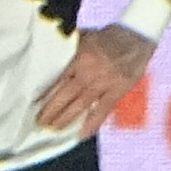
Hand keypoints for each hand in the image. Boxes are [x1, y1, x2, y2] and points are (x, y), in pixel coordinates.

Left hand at [33, 22, 152, 135]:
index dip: (44, 93)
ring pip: (80, 105)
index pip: (57, 79)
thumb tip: (48, 57)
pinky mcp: (118, 91)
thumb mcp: (85, 37)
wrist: (138, 35)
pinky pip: (103, 111)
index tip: (33, 103)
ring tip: (53, 129)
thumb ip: (68, 49)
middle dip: (50, 110)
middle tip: (38, 122)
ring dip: (65, 119)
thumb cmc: (109, 35)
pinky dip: (92, 124)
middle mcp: (89, 72)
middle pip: (65, 95)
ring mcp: (104, 83)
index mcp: (79, 57)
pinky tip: (82, 134)